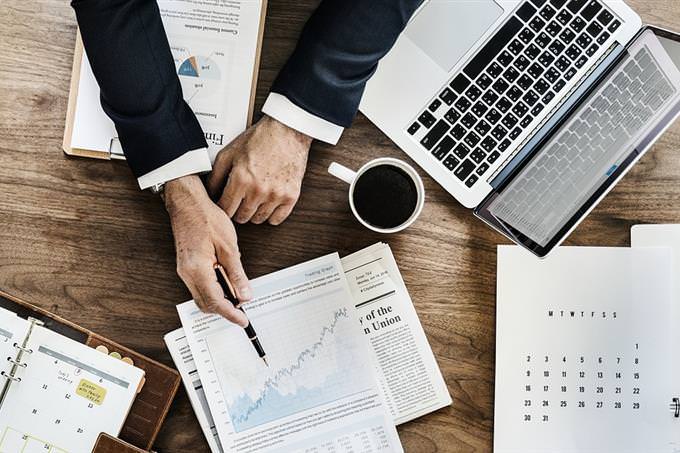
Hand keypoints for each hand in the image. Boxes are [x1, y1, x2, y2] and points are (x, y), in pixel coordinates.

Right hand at [165, 175, 251, 325]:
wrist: (188, 203)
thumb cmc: (207, 218)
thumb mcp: (229, 247)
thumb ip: (237, 274)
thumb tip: (244, 294)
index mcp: (197, 269)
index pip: (215, 302)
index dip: (230, 314)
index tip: (243, 320)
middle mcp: (187, 274)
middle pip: (206, 304)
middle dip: (225, 310)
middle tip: (243, 308)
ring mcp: (184, 271)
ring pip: (202, 297)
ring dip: (219, 299)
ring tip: (237, 293)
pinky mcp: (186, 266)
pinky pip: (199, 286)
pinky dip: (214, 289)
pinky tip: (226, 281)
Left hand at [207, 115, 311, 224]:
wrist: (287, 131)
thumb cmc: (260, 139)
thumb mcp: (230, 152)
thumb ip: (216, 175)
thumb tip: (209, 192)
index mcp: (241, 179)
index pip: (226, 209)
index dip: (222, 208)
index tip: (225, 204)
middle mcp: (258, 190)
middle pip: (241, 217)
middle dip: (237, 211)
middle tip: (239, 201)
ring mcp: (276, 195)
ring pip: (258, 219)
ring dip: (254, 213)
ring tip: (253, 200)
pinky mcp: (291, 196)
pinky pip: (277, 219)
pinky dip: (271, 215)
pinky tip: (267, 204)